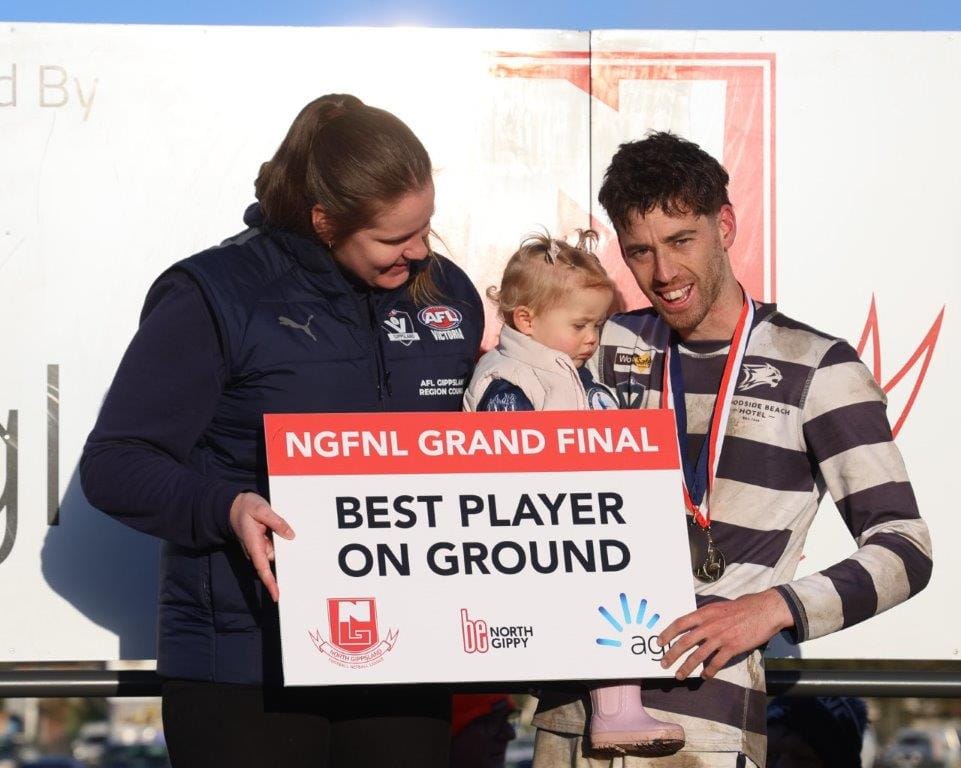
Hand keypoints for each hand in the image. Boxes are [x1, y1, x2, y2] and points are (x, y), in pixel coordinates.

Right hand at [228, 491, 294, 601]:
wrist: (235, 506)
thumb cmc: (246, 507)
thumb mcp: (262, 509)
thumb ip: (276, 522)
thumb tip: (290, 535)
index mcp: (253, 544)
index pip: (262, 568)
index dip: (270, 583)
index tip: (276, 596)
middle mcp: (257, 550)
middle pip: (274, 562)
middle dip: (286, 564)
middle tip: (303, 563)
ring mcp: (260, 547)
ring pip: (277, 554)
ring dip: (286, 550)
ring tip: (296, 540)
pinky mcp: (264, 543)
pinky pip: (276, 547)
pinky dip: (284, 544)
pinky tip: (291, 537)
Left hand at [658, 589, 792, 679]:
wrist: (764, 610)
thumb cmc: (742, 607)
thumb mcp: (718, 607)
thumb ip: (705, 616)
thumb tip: (693, 625)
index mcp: (705, 613)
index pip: (680, 623)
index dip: (668, 633)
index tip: (659, 641)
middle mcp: (710, 625)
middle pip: (685, 642)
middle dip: (672, 654)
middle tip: (663, 664)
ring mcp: (721, 637)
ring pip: (698, 656)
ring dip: (687, 667)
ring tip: (679, 676)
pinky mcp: (732, 648)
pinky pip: (717, 663)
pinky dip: (709, 671)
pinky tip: (705, 676)